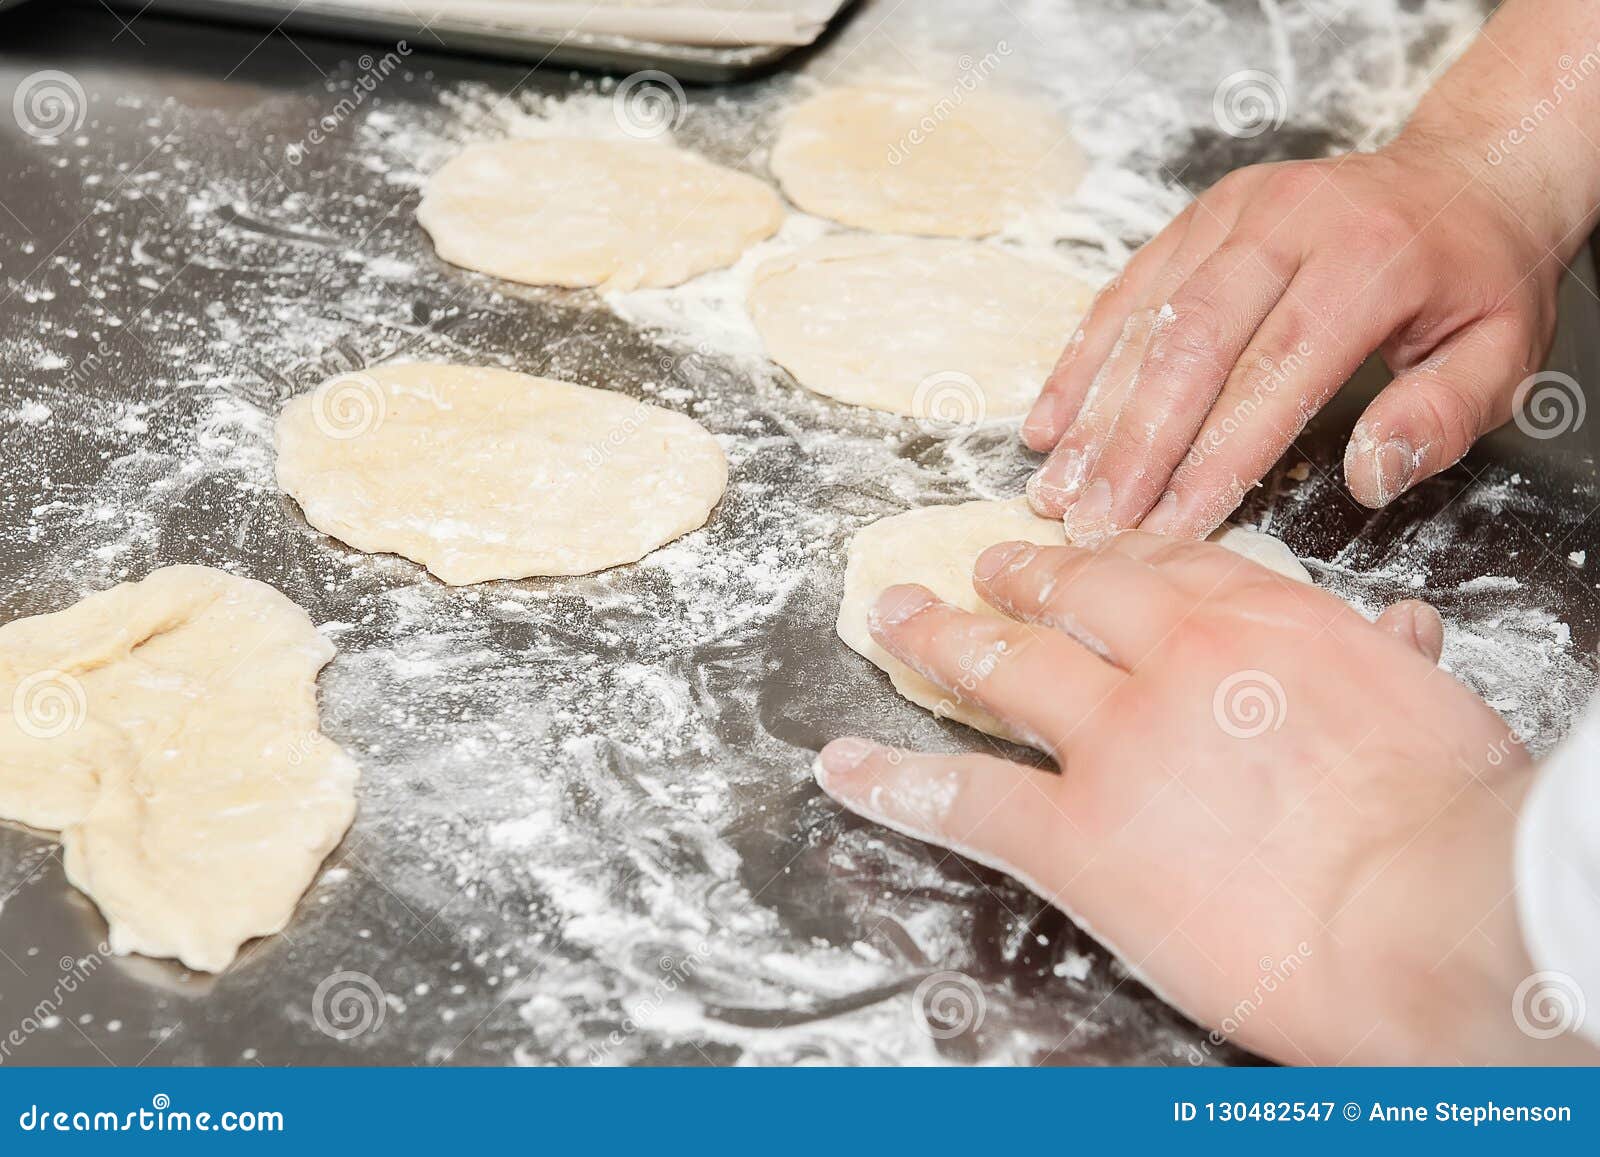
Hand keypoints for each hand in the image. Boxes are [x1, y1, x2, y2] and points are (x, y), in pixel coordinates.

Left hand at [817, 535, 1597, 1063]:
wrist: (1433, 911)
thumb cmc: (1456, 824)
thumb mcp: (1435, 714)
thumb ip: (1387, 664)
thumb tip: (1400, 629)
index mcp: (1263, 621)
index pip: (1168, 564)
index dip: (1116, 557)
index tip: (1090, 552)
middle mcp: (1172, 657)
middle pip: (1070, 596)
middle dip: (1018, 578)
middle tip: (984, 568)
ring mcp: (1113, 740)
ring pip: (1001, 668)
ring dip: (937, 639)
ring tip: (894, 619)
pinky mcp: (1076, 833)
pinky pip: (965, 798)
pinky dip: (892, 780)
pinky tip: (843, 765)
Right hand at [1022, 135, 1561, 540]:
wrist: (1462, 172)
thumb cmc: (1476, 278)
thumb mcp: (1504, 351)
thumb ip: (1442, 416)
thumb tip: (1367, 476)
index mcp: (1369, 258)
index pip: (1273, 372)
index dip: (1214, 456)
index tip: (1169, 527)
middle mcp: (1288, 224)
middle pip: (1189, 345)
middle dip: (1133, 444)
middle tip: (1090, 520)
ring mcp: (1233, 213)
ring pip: (1143, 320)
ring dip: (1091, 412)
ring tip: (1055, 487)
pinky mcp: (1198, 218)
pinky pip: (1124, 291)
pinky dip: (1081, 362)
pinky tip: (1049, 422)